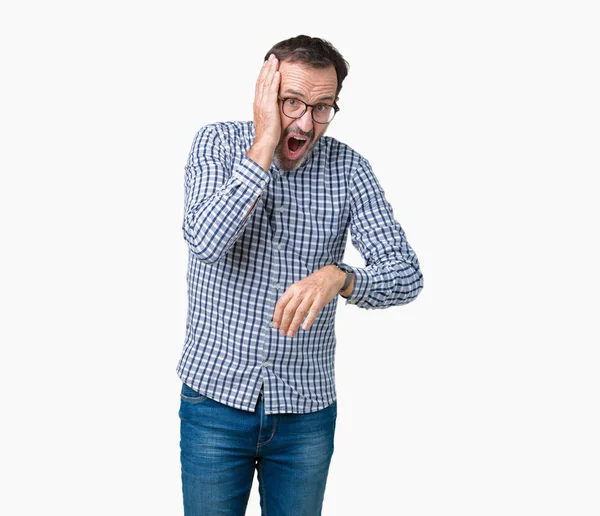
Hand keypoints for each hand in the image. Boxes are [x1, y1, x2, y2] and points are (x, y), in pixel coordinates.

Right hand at [247, 54, 280, 169]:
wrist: (265, 142)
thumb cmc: (269, 134)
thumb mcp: (269, 118)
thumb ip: (271, 110)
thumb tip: (276, 106)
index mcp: (258, 104)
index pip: (260, 85)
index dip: (264, 73)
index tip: (268, 64)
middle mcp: (259, 102)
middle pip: (262, 80)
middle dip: (267, 68)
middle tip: (272, 57)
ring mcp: (263, 104)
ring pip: (266, 83)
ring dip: (270, 70)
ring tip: (275, 60)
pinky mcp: (269, 108)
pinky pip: (271, 92)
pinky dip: (274, 81)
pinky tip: (278, 73)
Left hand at [273, 265, 345, 337]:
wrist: (329, 276)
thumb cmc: (312, 284)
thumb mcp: (299, 287)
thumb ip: (291, 298)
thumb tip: (283, 314)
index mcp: (293, 289)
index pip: (281, 304)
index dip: (277, 316)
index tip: (275, 325)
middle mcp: (300, 292)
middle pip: (289, 310)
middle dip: (284, 323)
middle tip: (283, 333)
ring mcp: (310, 295)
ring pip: (299, 313)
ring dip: (294, 325)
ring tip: (291, 334)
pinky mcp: (320, 299)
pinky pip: (313, 311)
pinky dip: (308, 320)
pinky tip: (304, 328)